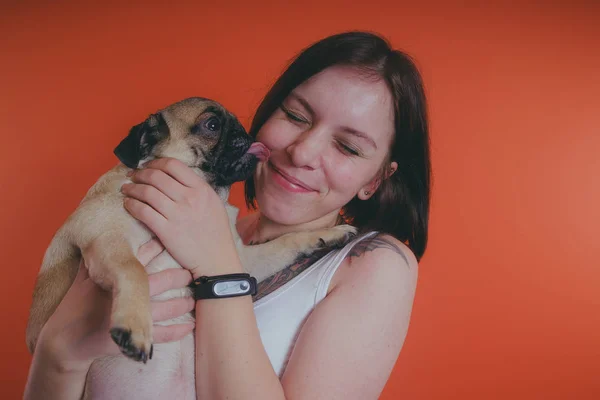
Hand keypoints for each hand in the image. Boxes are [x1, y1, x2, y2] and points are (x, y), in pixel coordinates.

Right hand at [37, 239, 195, 371]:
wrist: (65, 341)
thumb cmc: (75, 306)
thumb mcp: (83, 279)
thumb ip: (94, 259)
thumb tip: (99, 236)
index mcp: (114, 280)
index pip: (140, 259)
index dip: (158, 248)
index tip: (173, 240)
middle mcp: (125, 297)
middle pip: (160, 282)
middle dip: (179, 276)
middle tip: (191, 272)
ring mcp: (131, 319)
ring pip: (166, 308)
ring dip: (182, 303)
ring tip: (194, 298)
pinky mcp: (133, 339)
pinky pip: (162, 336)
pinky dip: (178, 331)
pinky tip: (190, 326)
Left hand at [121, 158, 242, 277]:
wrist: (216, 258)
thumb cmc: (216, 232)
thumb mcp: (213, 203)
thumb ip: (196, 189)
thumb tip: (174, 178)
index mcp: (201, 189)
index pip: (173, 165)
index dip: (155, 163)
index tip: (147, 167)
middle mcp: (189, 198)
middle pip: (156, 176)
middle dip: (140, 174)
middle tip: (133, 176)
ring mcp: (177, 214)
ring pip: (147, 192)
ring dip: (132, 188)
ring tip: (126, 189)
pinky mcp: (166, 230)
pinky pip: (143, 212)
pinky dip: (132, 205)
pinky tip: (128, 204)